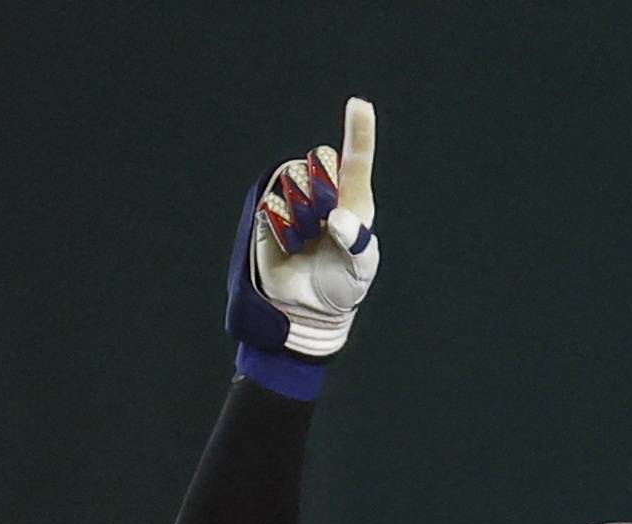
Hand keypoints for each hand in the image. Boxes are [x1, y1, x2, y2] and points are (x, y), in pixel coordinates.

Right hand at [226, 98, 379, 359]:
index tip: (359, 103)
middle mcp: (325, 191)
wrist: (308, 311)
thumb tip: (337, 216)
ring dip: (303, 213)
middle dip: (323, 190)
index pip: (357, 158)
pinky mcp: (271, 212)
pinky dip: (284, 226)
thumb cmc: (342, 286)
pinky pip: (274, 203)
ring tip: (307, 239)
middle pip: (321, 159)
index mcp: (354, 199)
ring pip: (295, 178)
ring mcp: (297, 199)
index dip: (359, 130)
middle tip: (325, 226)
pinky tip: (290, 244)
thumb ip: (356, 243)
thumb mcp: (360, 269)